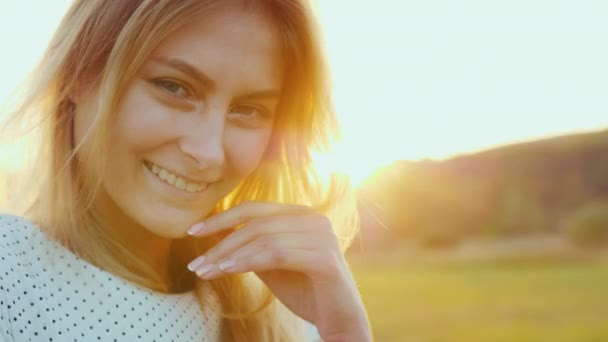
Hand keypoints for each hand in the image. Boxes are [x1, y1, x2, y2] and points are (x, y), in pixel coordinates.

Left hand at [186, 201, 370, 340]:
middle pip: (256, 224)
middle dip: (221, 243)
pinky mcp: (325, 259)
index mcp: (302, 215)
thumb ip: (251, 246)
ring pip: (264, 239)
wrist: (338, 319)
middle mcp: (314, 219)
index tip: (192, 231)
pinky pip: (277, 255)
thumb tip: (216, 233)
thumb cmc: (304, 290)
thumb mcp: (271, 264)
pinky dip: (249, 261)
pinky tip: (228, 270)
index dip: (221, 218)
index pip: (255, 209)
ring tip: (207, 271)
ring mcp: (322, 237)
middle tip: (196, 264)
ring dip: (230, 256)